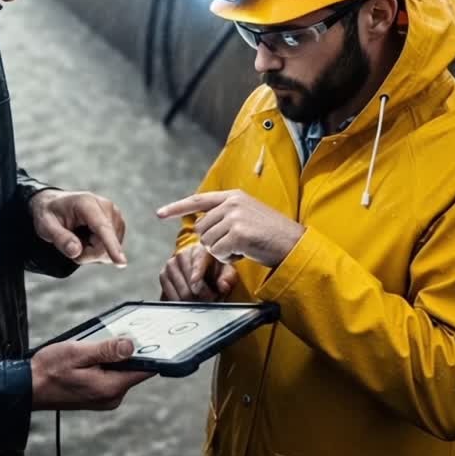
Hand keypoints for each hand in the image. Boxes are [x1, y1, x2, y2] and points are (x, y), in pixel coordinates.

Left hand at [30, 190, 127, 266]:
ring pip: (108, 251)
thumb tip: (76, 251)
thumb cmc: (51, 214)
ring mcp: (115, 216)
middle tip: (70, 244)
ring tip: (79, 238)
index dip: (111, 246)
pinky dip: (97, 250)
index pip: (102, 228)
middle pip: (103, 247)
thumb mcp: (45, 225)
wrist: (57, 204)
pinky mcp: (119, 225)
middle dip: (86, 254)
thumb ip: (60, 238)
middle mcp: (107, 207)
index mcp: (87, 203)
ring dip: (91, 252)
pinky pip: (112, 250)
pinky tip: (89, 238)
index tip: (121, 262)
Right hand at [30, 338, 153, 410]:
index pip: (145, 370)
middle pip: (134, 369)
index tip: (148, 336)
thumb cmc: (49, 370)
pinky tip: (90, 356)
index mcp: (111, 387)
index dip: (150, 352)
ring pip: (122, 371)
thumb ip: (106, 350)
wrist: (29, 387)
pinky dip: (106, 364)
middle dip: (126, 351)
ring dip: (113, 357)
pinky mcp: (99, 396)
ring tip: (93, 347)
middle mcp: (112, 397)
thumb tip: (131, 346)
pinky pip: (111, 376)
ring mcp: (106, 398)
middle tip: (110, 336)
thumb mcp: (78, 352)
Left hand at [156, 190, 304, 267]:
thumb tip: (200, 227)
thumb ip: (225, 216)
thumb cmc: (272, 236)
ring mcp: (235, 217)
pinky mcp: (238, 233)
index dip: (176, 208)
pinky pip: (218, 253)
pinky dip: (228, 259)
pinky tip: (245, 253)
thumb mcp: (248, 216)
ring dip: (222, 252)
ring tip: (243, 247)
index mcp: (234, 196)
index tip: (159, 214)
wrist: (294, 245)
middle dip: (213, 242)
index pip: (198, 200)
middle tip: (236, 245)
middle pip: (201, 229)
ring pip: (208, 242)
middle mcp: (232, 203)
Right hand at [159, 244, 237, 301]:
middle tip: (212, 299)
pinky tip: (190, 300)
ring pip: (182, 292)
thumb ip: (228, 278)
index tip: (196, 285)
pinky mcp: (163, 276)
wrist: (201, 266)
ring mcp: (171, 265)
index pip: (198, 261)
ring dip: (194, 301)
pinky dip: (183, 303)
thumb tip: (223, 286)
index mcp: (200, 250)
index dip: (197, 274)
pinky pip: (172, 297)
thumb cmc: (215, 268)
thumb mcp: (227, 271)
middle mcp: (182, 255)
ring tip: (202, 299)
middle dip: (203, 296)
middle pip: (190, 282)